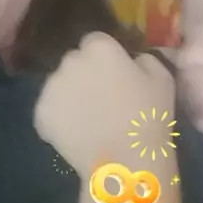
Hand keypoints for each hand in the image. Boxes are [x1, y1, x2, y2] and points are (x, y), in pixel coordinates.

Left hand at [34, 32, 174, 177]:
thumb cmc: (149, 117)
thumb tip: (133, 59)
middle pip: (74, 62)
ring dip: (70, 96)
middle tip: (101, 99)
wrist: (126, 160)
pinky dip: (58, 120)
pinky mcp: (40, 113)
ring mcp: (52, 87)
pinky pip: (49, 111)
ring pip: (59, 85)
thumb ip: (145, 59)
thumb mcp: (163, 79)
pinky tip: (76, 134)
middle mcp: (71, 60)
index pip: (95, 42)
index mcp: (100, 47)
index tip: (114, 76)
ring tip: (88, 120)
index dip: (104, 59)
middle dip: (85, 74)